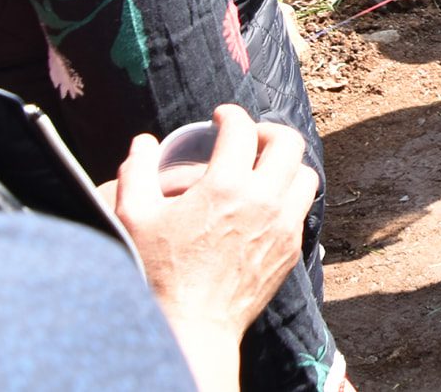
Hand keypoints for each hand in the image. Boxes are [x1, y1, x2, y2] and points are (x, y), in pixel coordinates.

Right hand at [100, 105, 316, 391]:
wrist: (191, 324)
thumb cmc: (158, 271)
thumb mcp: (134, 217)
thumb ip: (137, 172)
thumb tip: (145, 142)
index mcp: (225, 186)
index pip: (241, 129)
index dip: (231, 115)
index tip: (222, 117)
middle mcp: (263, 200)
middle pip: (288, 142)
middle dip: (269, 131)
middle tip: (250, 138)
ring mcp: (283, 224)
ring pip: (306, 174)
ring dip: (287, 165)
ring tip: (266, 169)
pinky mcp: (291, 247)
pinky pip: (304, 208)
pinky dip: (291, 196)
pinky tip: (269, 203)